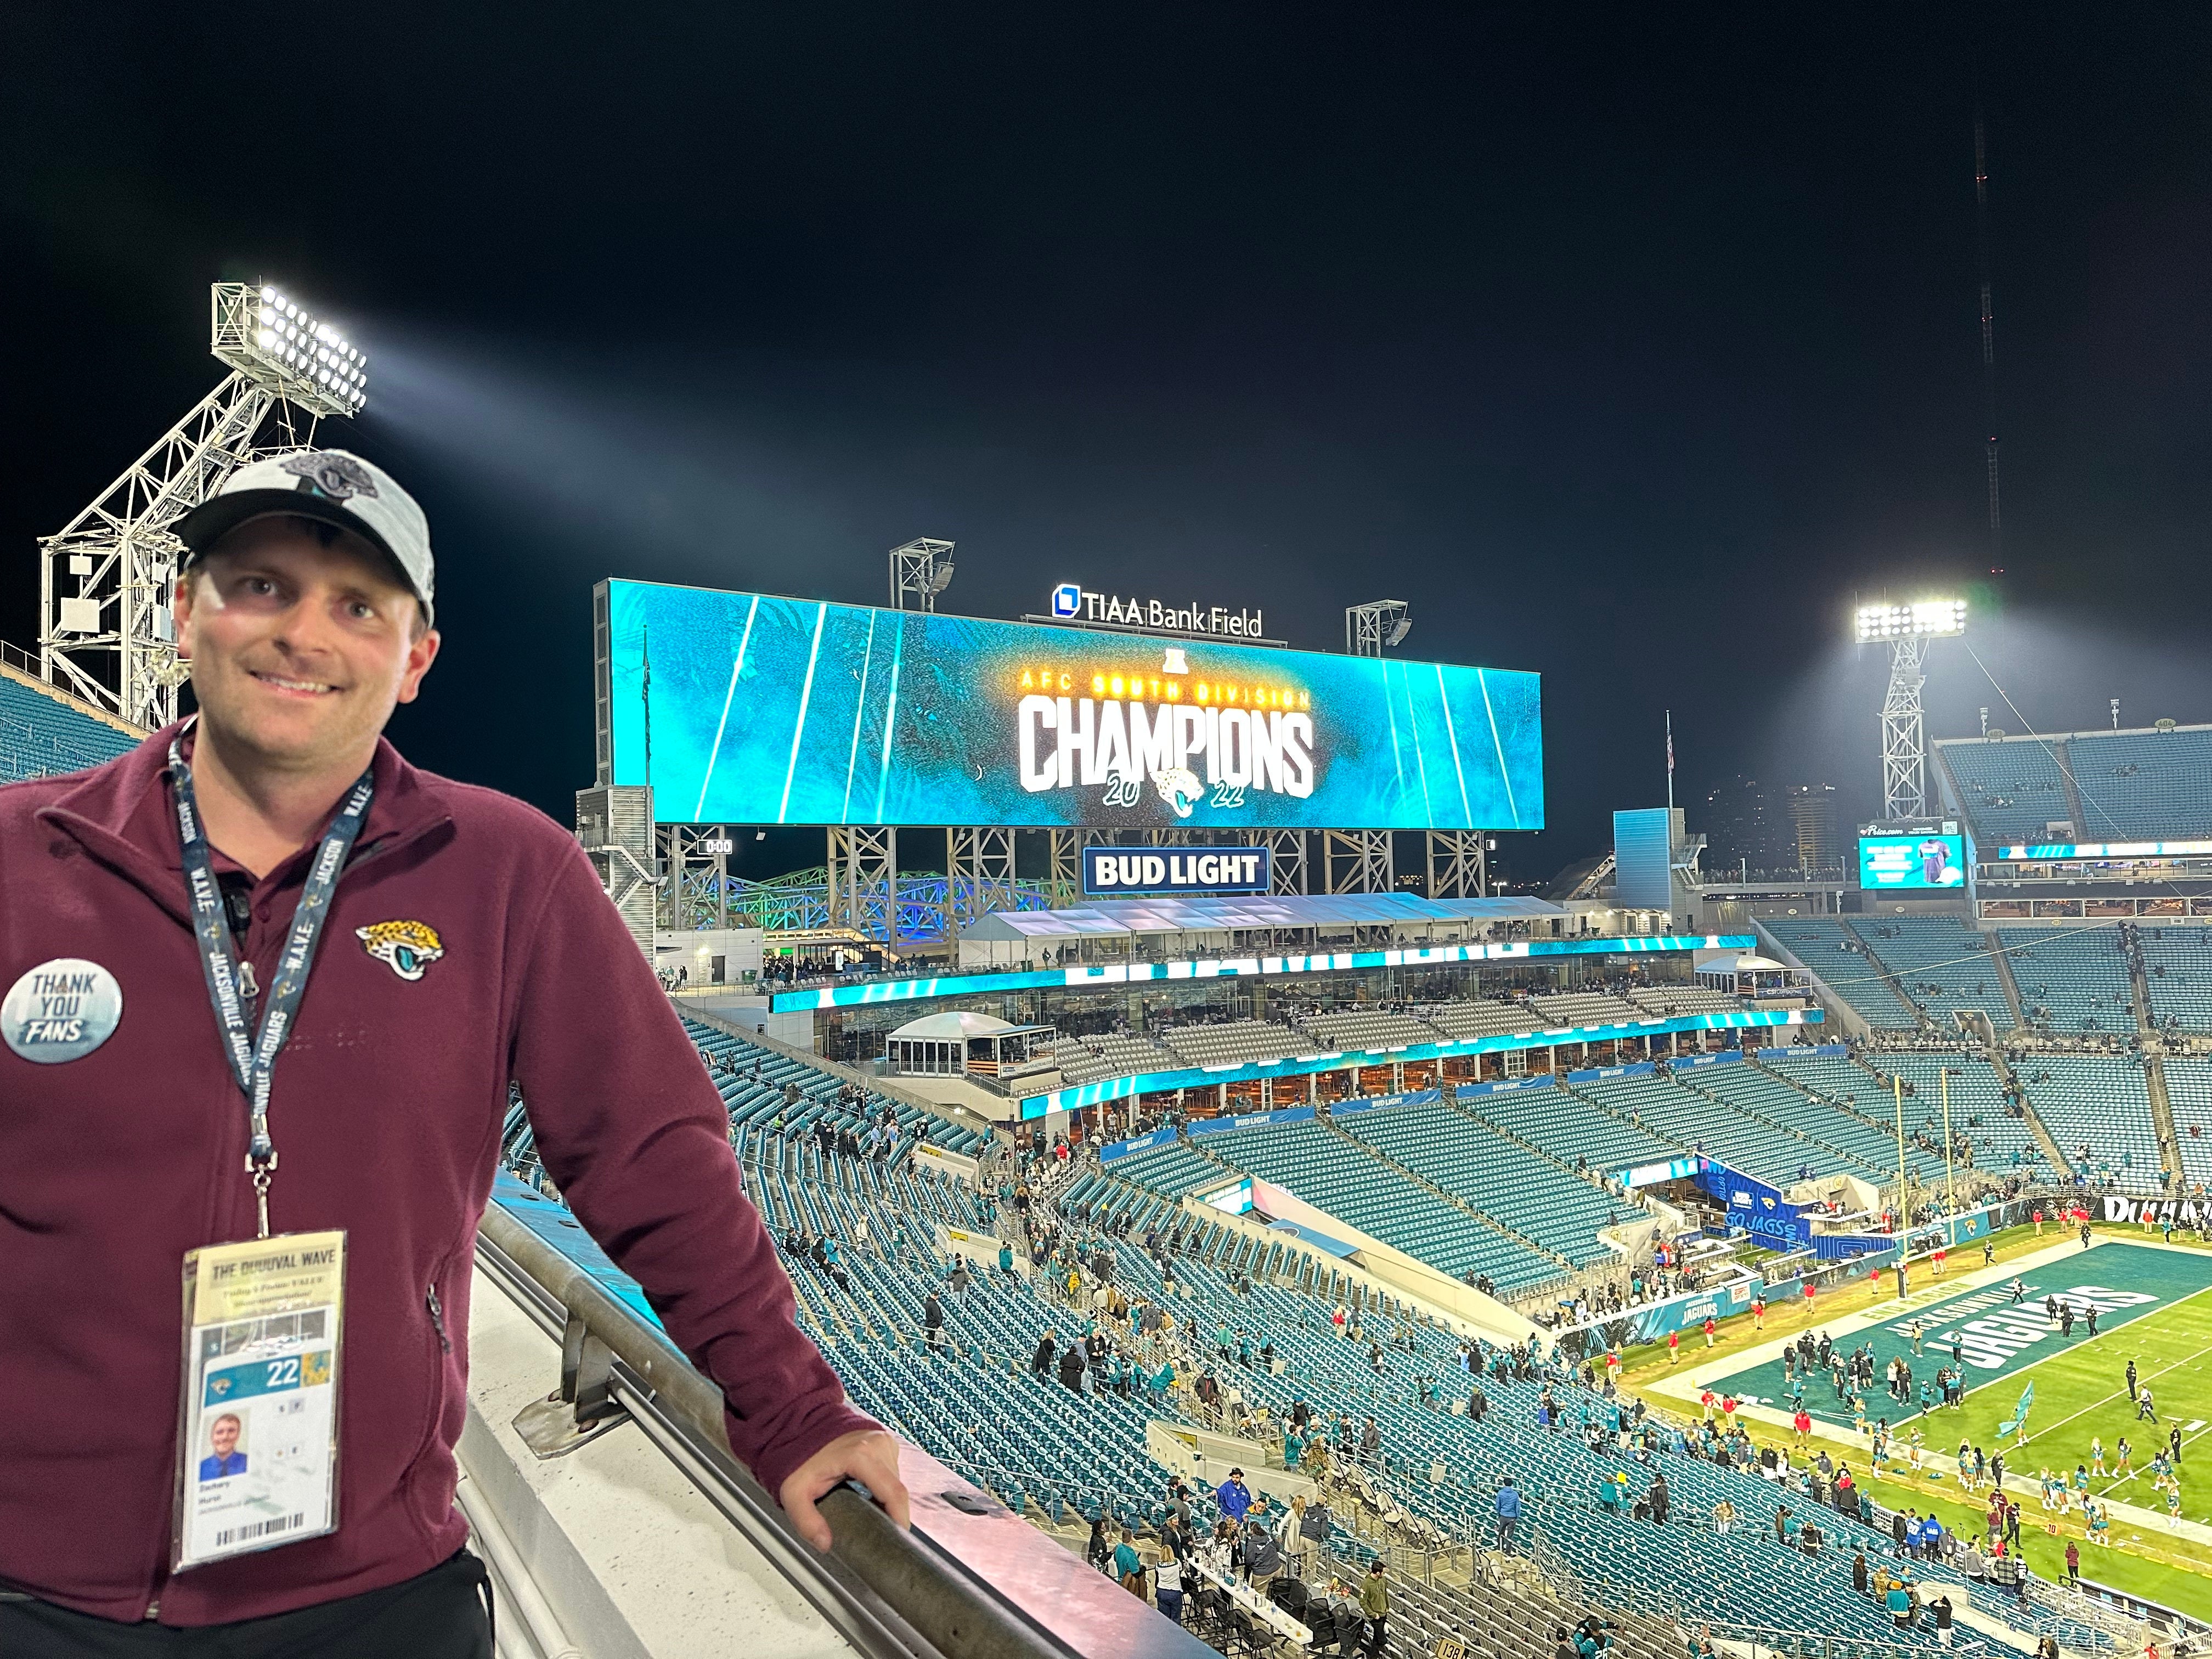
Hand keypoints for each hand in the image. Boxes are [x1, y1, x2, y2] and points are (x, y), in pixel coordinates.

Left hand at [779, 1429, 911, 1551]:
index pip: (894, 1492)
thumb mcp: (794, 1493)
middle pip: (897, 1489)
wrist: (804, 1427)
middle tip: (876, 1533)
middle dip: (891, 1513)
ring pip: (896, 1482)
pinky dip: (885, 1489)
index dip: (900, 1518)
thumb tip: (825, 1543)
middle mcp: (878, 1444)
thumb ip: (806, 1521)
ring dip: (887, 1501)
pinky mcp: (885, 1442)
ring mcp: (884, 1441)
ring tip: (870, 1513)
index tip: (898, 1539)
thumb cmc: (800, 1457)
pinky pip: (892, 1472)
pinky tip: (871, 1497)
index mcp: (862, 1454)